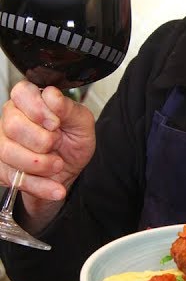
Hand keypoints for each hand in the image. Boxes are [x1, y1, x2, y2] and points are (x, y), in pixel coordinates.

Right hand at [0, 82, 96, 226]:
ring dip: (41, 164)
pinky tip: (55, 187)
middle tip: (57, 143)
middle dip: (42, 140)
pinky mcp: (2, 168)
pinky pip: (14, 178)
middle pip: (12, 125)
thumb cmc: (73, 142)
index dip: (38, 109)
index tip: (55, 123)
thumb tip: (52, 95)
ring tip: (57, 165)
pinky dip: (39, 186)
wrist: (69, 172)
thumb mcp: (81, 124)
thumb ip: (68, 108)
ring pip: (8, 153)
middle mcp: (11, 119)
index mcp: (30, 102)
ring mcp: (2, 144)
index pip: (21, 92)